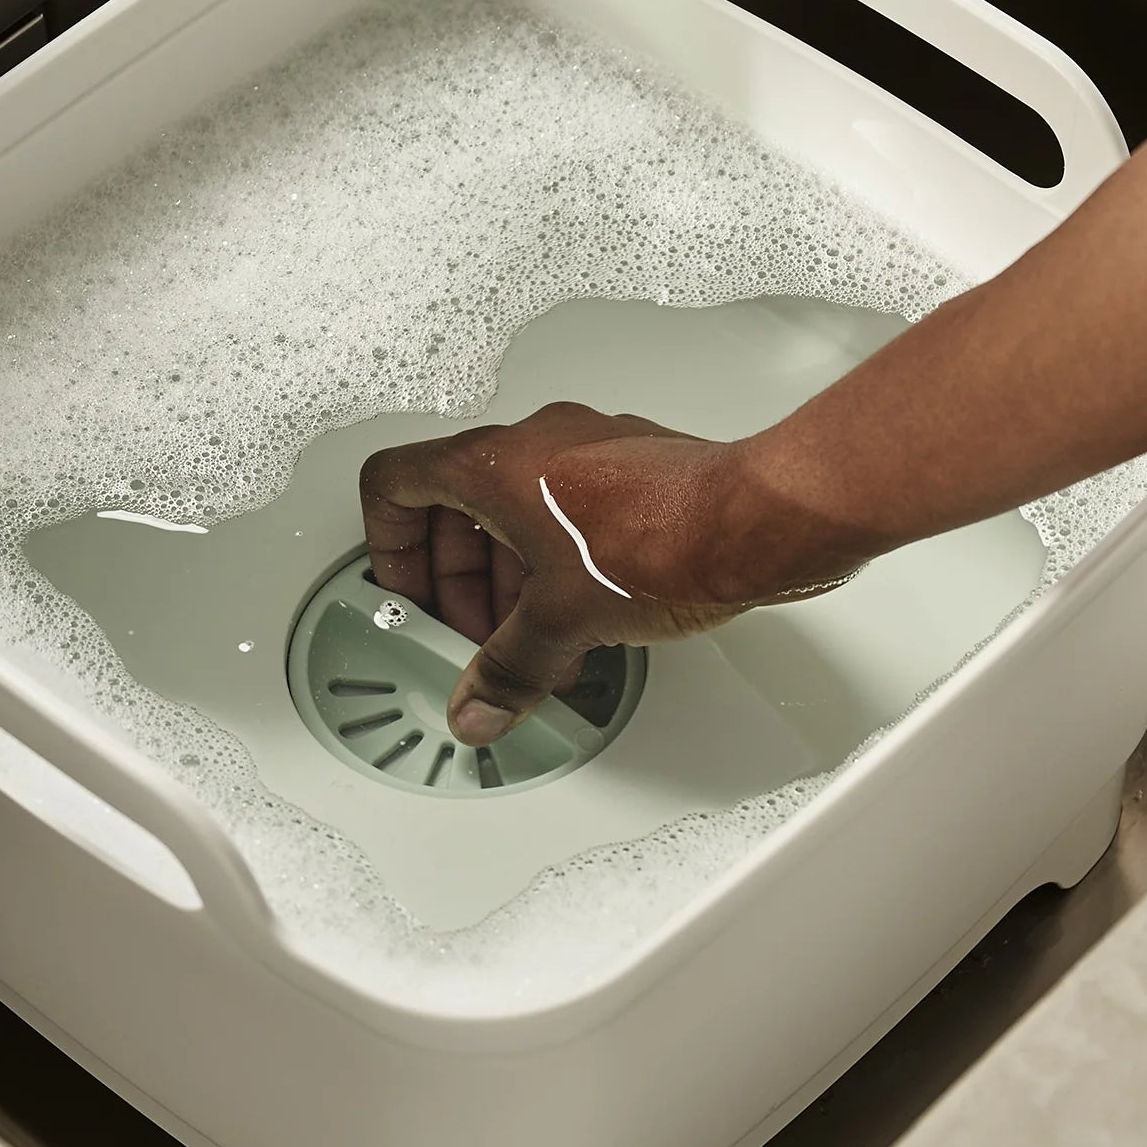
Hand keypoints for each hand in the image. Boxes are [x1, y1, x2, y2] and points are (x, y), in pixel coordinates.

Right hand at [359, 402, 834, 745]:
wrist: (760, 521)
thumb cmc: (668, 538)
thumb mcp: (562, 622)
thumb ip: (508, 670)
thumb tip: (480, 703)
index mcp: (495, 464)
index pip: (395, 482)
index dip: (387, 544)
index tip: (404, 590)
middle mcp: (537, 443)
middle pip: (456, 503)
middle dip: (456, 578)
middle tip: (468, 632)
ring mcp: (587, 450)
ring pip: (516, 508)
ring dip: (508, 577)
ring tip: (527, 640)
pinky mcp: (634, 470)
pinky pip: (568, 510)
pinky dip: (556, 562)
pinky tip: (581, 617)